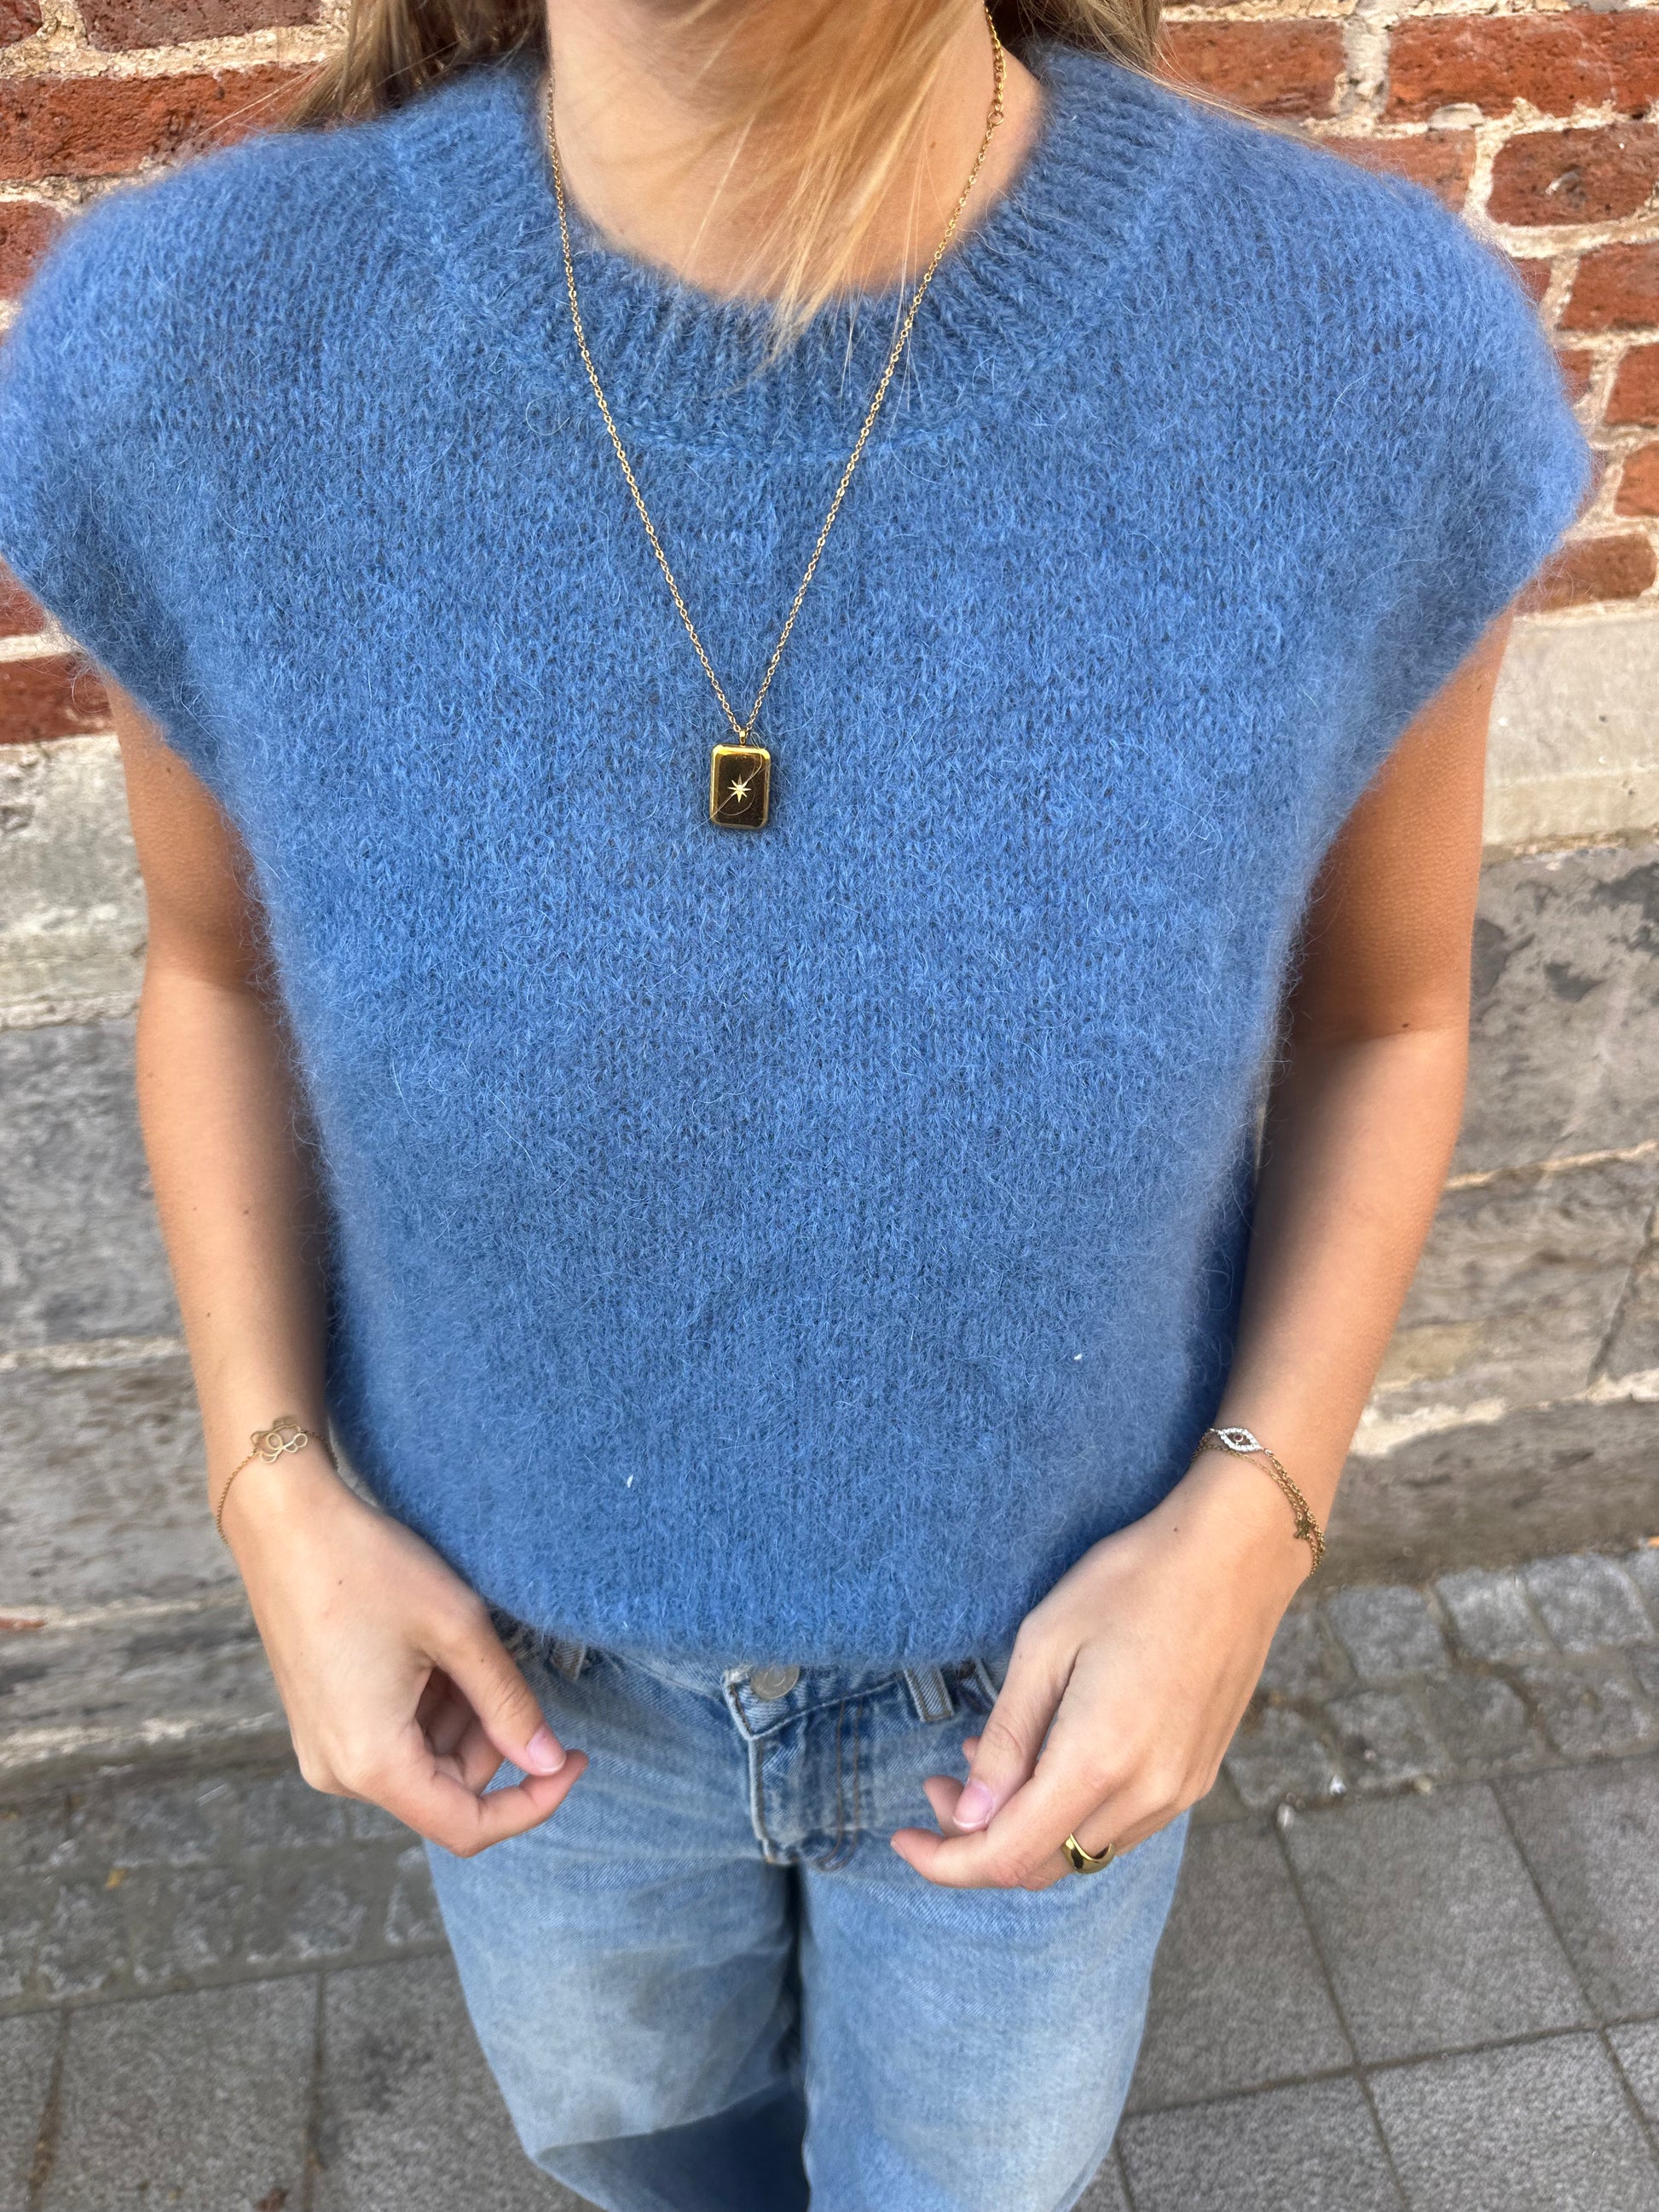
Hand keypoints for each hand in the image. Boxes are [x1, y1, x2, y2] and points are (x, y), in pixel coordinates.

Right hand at [221, 1449, 586, 1854]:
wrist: (285, 1524)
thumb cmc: (369, 1569)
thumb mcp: (458, 1630)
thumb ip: (509, 1705)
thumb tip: (550, 1763)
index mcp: (371, 1763)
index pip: (466, 1826)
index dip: (532, 1803)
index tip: (575, 1758)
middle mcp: (339, 1772)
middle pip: (448, 1789)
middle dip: (491, 1736)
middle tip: (496, 1659)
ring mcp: (324, 1749)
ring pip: (425, 1762)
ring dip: (460, 1715)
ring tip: (453, 1644)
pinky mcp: (321, 1723)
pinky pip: (393, 1739)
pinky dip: (429, 1705)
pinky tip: (427, 1649)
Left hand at [889, 1449, 1310, 1889]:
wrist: (1235, 1558)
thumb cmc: (1132, 1583)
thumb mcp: (1045, 1645)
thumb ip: (1007, 1739)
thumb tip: (970, 1815)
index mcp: (1097, 1762)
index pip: (1007, 1855)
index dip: (947, 1862)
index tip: (901, 1837)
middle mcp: (1144, 1794)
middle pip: (1043, 1865)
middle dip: (979, 1840)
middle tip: (941, 1781)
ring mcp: (1179, 1791)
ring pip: (1083, 1850)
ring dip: (1026, 1825)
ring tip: (988, 1760)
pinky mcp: (1196, 1776)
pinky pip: (1121, 1826)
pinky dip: (1072, 1811)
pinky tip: (1050, 1756)